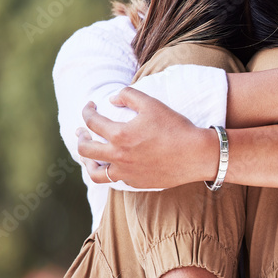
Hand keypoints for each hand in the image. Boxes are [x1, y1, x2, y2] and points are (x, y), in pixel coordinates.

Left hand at [77, 87, 215, 188]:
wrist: (197, 155)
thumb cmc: (176, 128)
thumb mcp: (152, 103)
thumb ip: (128, 95)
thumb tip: (112, 99)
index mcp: (120, 134)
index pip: (91, 121)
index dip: (87, 111)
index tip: (91, 107)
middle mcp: (119, 156)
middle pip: (85, 150)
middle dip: (80, 138)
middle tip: (82, 132)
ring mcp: (127, 172)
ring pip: (95, 173)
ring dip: (88, 163)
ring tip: (89, 157)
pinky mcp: (138, 182)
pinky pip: (116, 179)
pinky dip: (111, 170)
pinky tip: (115, 164)